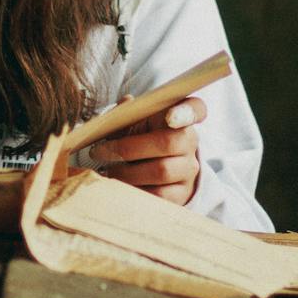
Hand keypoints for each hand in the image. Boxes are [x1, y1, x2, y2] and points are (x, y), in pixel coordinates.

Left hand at [90, 95, 204, 204]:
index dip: (186, 111)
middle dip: (128, 148)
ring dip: (127, 172)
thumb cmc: (141, 139)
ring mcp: (188, 169)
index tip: (170, 115)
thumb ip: (128, 113)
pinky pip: (159, 195)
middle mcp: (190, 142)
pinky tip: (120, 187)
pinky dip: (135, 190)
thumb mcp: (135, 123)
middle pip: (167, 143)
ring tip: (108, 171)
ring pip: (161, 171)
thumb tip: (126, 102)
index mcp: (181, 118)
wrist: (157, 171)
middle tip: (100, 152)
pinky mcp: (182, 193)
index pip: (196, 108)